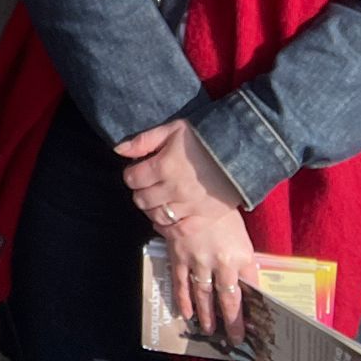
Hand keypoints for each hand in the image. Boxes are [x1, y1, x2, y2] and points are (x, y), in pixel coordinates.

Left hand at [115, 119, 246, 231]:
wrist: (242, 150)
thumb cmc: (204, 137)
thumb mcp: (172, 129)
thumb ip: (144, 140)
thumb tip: (118, 150)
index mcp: (164, 165)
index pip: (132, 178)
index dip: (131, 174)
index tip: (137, 171)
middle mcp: (175, 188)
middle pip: (142, 200)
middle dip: (140, 192)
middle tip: (148, 186)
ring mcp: (190, 205)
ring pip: (157, 216)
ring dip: (153, 209)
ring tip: (158, 200)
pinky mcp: (205, 217)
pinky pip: (179, 231)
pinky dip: (170, 228)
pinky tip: (169, 219)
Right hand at [157, 206, 260, 342]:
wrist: (195, 188)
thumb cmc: (222, 208)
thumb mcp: (241, 233)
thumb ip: (243, 258)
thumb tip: (245, 279)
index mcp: (243, 255)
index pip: (252, 288)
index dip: (254, 308)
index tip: (256, 324)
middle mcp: (222, 263)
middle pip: (229, 300)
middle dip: (232, 322)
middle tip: (234, 338)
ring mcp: (199, 261)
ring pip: (204, 296)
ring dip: (207, 315)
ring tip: (209, 330)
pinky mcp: (180, 256)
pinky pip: (181, 283)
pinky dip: (183, 300)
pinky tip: (185, 313)